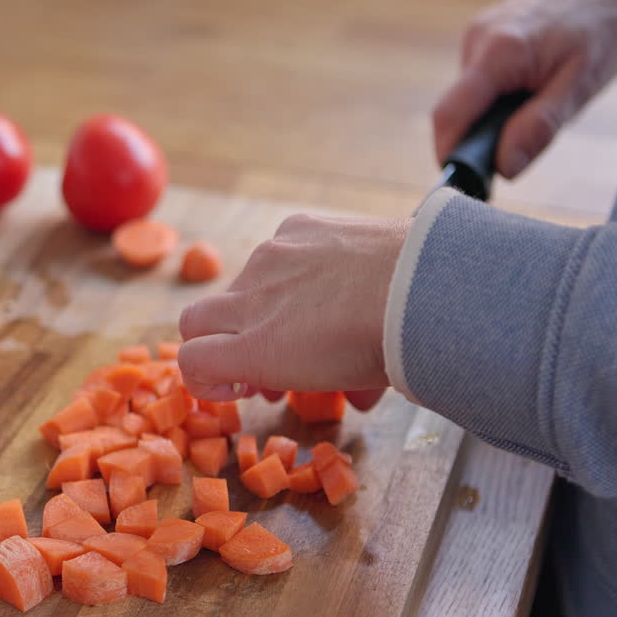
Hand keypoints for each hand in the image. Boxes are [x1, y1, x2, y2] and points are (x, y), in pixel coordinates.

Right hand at [178, 214, 409, 404]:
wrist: (424, 284)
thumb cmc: (389, 345)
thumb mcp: (344, 383)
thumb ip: (311, 382)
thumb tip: (329, 390)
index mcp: (256, 349)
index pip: (192, 362)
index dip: (206, 381)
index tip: (237, 389)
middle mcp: (251, 299)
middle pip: (197, 322)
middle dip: (219, 343)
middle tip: (261, 360)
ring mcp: (271, 257)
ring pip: (245, 285)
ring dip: (264, 306)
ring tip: (314, 317)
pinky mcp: (296, 226)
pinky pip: (280, 250)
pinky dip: (296, 267)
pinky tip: (336, 275)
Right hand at [433, 0, 616, 177]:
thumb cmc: (604, 26)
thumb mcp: (583, 84)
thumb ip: (540, 126)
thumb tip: (504, 168)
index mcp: (499, 52)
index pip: (450, 116)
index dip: (450, 156)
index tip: (468, 184)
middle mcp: (476, 40)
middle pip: (458, 111)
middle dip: (483, 137)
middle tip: (527, 140)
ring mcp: (475, 35)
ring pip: (469, 98)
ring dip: (495, 116)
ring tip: (540, 99)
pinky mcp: (481, 34)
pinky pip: (478, 82)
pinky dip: (499, 96)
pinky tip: (532, 83)